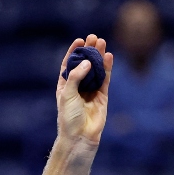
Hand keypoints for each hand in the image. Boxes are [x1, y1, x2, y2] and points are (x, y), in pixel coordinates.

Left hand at [56, 35, 113, 151]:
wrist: (80, 137)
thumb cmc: (69, 117)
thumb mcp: (67, 95)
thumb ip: (76, 77)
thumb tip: (87, 62)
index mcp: (64, 86)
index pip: (68, 65)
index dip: (74, 52)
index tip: (79, 40)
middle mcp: (78, 87)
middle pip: (84, 64)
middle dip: (89, 51)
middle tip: (94, 37)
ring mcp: (90, 91)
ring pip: (96, 70)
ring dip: (99, 56)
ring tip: (102, 42)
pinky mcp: (102, 96)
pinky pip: (105, 79)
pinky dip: (107, 68)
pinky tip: (109, 56)